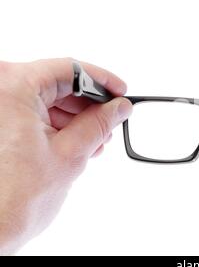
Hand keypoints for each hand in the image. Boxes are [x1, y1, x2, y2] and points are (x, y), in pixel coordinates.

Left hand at [0, 58, 131, 254]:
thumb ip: (100, 123)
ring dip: (75, 117)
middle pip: (57, 84)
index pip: (68, 69)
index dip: (101, 80)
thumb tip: (119, 108)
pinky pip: (33, 113)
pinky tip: (78, 141)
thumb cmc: (14, 197)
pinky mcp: (1, 124)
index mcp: (12, 88)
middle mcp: (1, 91)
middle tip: (112, 118)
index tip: (120, 92)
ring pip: (46, 99)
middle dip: (89, 104)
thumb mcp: (72, 152)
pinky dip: (58, 124)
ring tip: (96, 138)